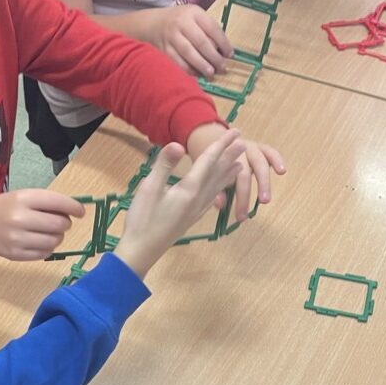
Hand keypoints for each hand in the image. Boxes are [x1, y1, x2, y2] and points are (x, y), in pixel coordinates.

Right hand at [0, 190, 85, 260]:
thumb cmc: (3, 208)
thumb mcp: (21, 197)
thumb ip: (45, 202)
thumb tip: (73, 211)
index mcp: (22, 198)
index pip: (57, 202)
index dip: (74, 207)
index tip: (81, 211)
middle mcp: (20, 218)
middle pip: (59, 224)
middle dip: (66, 223)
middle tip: (61, 223)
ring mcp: (17, 239)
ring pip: (54, 241)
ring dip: (58, 237)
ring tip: (49, 232)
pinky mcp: (16, 255)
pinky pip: (45, 253)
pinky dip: (48, 248)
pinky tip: (40, 241)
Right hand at [114, 133, 245, 278]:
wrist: (141, 252)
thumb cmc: (142, 220)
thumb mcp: (149, 188)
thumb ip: (164, 165)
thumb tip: (178, 143)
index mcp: (189, 189)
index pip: (209, 161)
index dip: (221, 145)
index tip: (235, 132)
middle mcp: (197, 199)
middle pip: (217, 174)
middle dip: (230, 157)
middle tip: (244, 143)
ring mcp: (195, 211)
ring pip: (216, 189)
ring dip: (228, 175)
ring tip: (240, 166)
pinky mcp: (190, 219)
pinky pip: (211, 201)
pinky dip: (218, 193)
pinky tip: (219, 194)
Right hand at [149, 4, 232, 77]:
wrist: (153, 24)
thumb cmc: (180, 22)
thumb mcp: (194, 17)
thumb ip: (207, 29)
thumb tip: (222, 50)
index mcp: (193, 12)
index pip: (212, 28)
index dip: (223, 43)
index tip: (230, 54)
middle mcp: (182, 23)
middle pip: (201, 42)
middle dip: (214, 57)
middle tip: (222, 67)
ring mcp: (171, 36)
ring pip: (189, 53)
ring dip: (202, 65)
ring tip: (211, 73)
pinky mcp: (164, 49)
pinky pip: (178, 62)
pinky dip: (188, 69)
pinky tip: (196, 74)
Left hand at [187, 122, 285, 220]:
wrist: (221, 143)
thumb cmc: (218, 166)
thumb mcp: (214, 178)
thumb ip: (218, 191)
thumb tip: (220, 205)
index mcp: (223, 161)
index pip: (230, 181)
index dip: (237, 199)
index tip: (241, 217)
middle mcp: (237, 154)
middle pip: (244, 173)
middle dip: (248, 193)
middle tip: (246, 215)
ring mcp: (251, 149)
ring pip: (260, 163)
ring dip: (264, 182)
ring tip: (266, 200)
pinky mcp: (262, 148)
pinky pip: (271, 152)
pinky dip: (277, 160)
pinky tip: (282, 171)